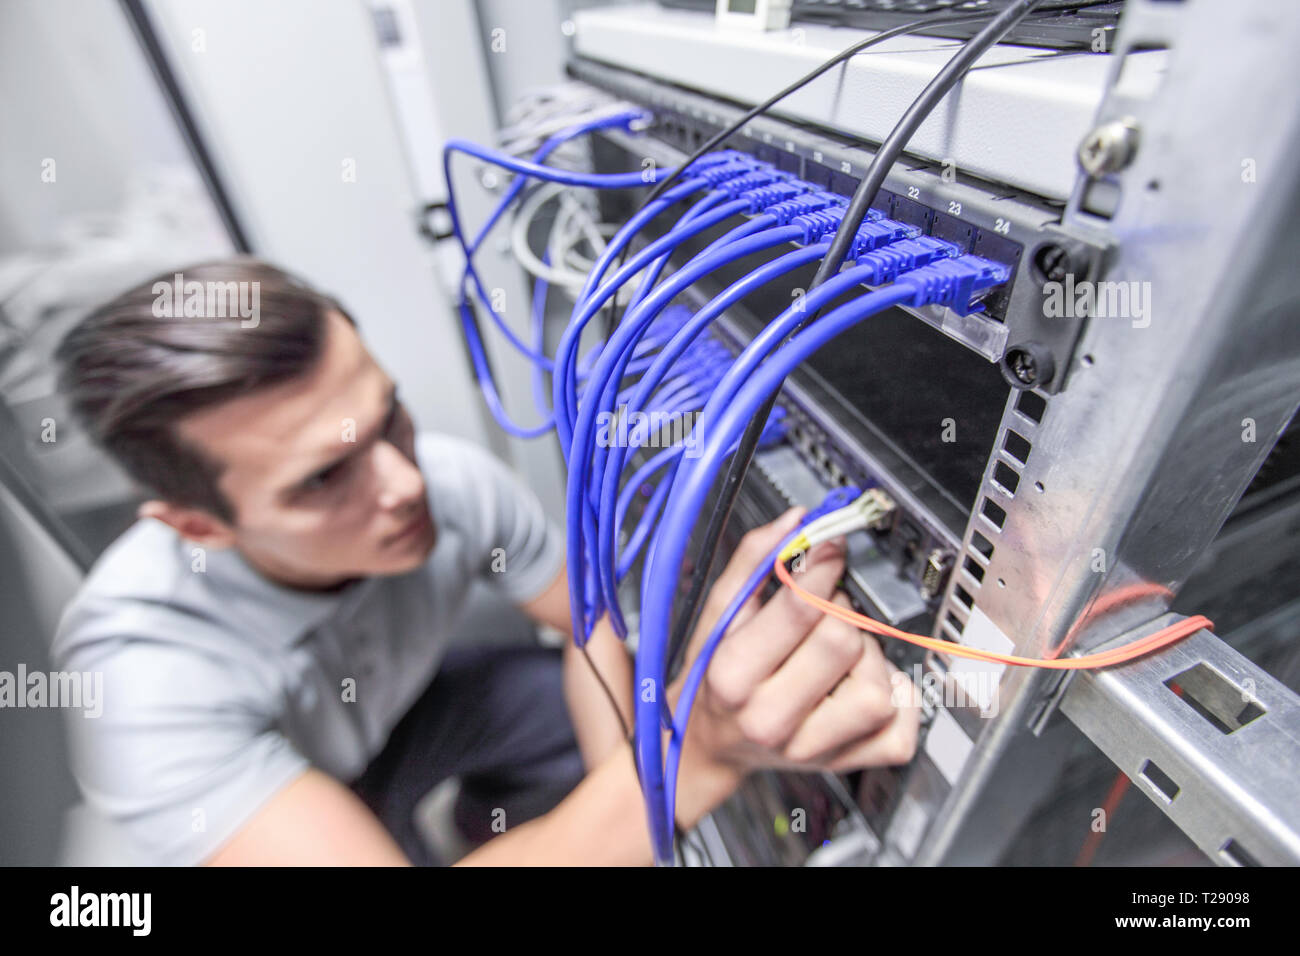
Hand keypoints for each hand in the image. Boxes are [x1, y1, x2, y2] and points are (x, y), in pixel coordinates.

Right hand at [669, 507, 919, 819]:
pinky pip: (899, 730)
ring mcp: (811, 748)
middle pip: (844, 641)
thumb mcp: (718, 612)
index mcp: (734, 676)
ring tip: (838, 653)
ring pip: (878, 686)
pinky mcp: (843, 763)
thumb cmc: (713, 675)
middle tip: (824, 608)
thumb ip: (753, 561)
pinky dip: (896, 700)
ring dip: (867, 656)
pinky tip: (862, 684)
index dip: (824, 565)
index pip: (802, 609)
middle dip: (840, 611)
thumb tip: (796, 521)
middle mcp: (771, 718)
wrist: (709, 743)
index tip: (829, 548)